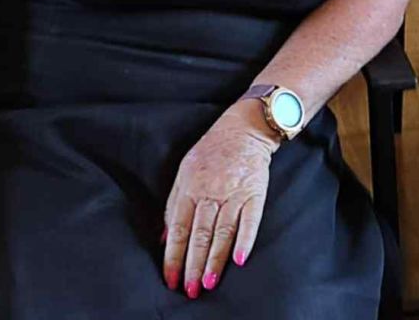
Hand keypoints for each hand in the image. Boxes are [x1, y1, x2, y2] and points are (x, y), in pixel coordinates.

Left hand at [162, 103, 278, 298]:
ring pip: (223, 231)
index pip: (179, 228)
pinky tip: (239, 259)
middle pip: (200, 234)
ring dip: (215, 259)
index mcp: (190, 188)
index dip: (174, 256)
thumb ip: (173, 206)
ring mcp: (234, 192)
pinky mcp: (255, 192)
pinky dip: (245, 239)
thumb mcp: (184, 174)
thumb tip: (163, 239)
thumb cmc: (210, 152)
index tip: (170, 279)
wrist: (244, 129)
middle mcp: (211, 192)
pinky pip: (251, 219)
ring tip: (209, 282)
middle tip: (190, 289)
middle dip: (194, 264)